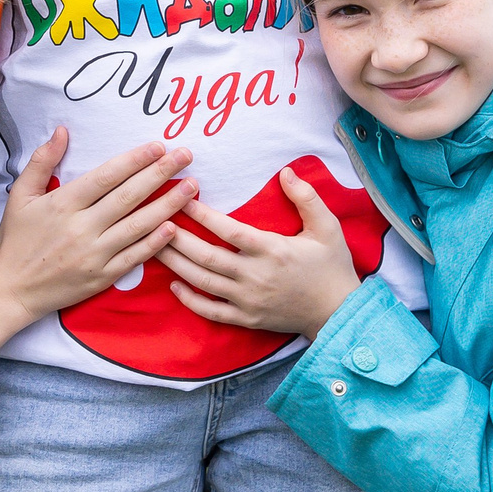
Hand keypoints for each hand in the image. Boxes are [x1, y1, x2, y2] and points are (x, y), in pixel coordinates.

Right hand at [0, 130, 194, 365]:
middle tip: (186, 156)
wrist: (11, 289)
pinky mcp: (102, 276)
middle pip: (129, 196)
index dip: (135, 160)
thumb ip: (42, 161)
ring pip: (139, 225)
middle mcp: (82, 227)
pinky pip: (135, 256)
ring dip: (168, 204)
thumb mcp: (20, 195)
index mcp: (63, 203)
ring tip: (192, 187)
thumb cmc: (16, 239)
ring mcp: (95, 254)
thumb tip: (62, 130)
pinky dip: (155, 242)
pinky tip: (175, 227)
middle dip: (161, 174)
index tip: (159, 146)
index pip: (106, 176)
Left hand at [160, 168, 360, 338]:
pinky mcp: (246, 319)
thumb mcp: (327, 228)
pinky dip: (190, 300)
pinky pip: (211, 312)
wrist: (338, 313)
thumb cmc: (332, 267)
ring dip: (175, 264)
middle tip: (154, 220)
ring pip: (202, 282)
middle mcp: (255, 276)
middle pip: (206, 257)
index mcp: (272, 250)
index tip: (182, 197)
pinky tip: (174, 285)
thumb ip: (306, 198)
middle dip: (176, 238)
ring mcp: (248, 301)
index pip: (228, 230)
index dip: (202, 215)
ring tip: (153, 246)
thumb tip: (285, 172)